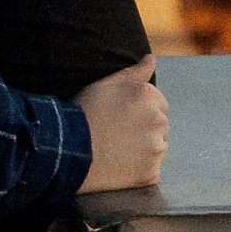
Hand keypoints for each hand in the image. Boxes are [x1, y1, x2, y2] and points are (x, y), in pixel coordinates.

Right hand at [77, 54, 166, 192]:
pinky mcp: (151, 172)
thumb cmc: (85, 113)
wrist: (70, 149)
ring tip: (117, 150)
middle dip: (145, 129)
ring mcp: (156, 148)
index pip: (159, 104)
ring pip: (158, 148)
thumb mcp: (106, 84)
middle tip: (117, 135)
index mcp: (149, 96)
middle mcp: (158, 120)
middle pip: (160, 126)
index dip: (139, 111)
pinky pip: (152, 170)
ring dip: (145, 150)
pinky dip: (140, 170)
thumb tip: (151, 59)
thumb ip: (134, 72)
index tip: (121, 118)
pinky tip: (120, 165)